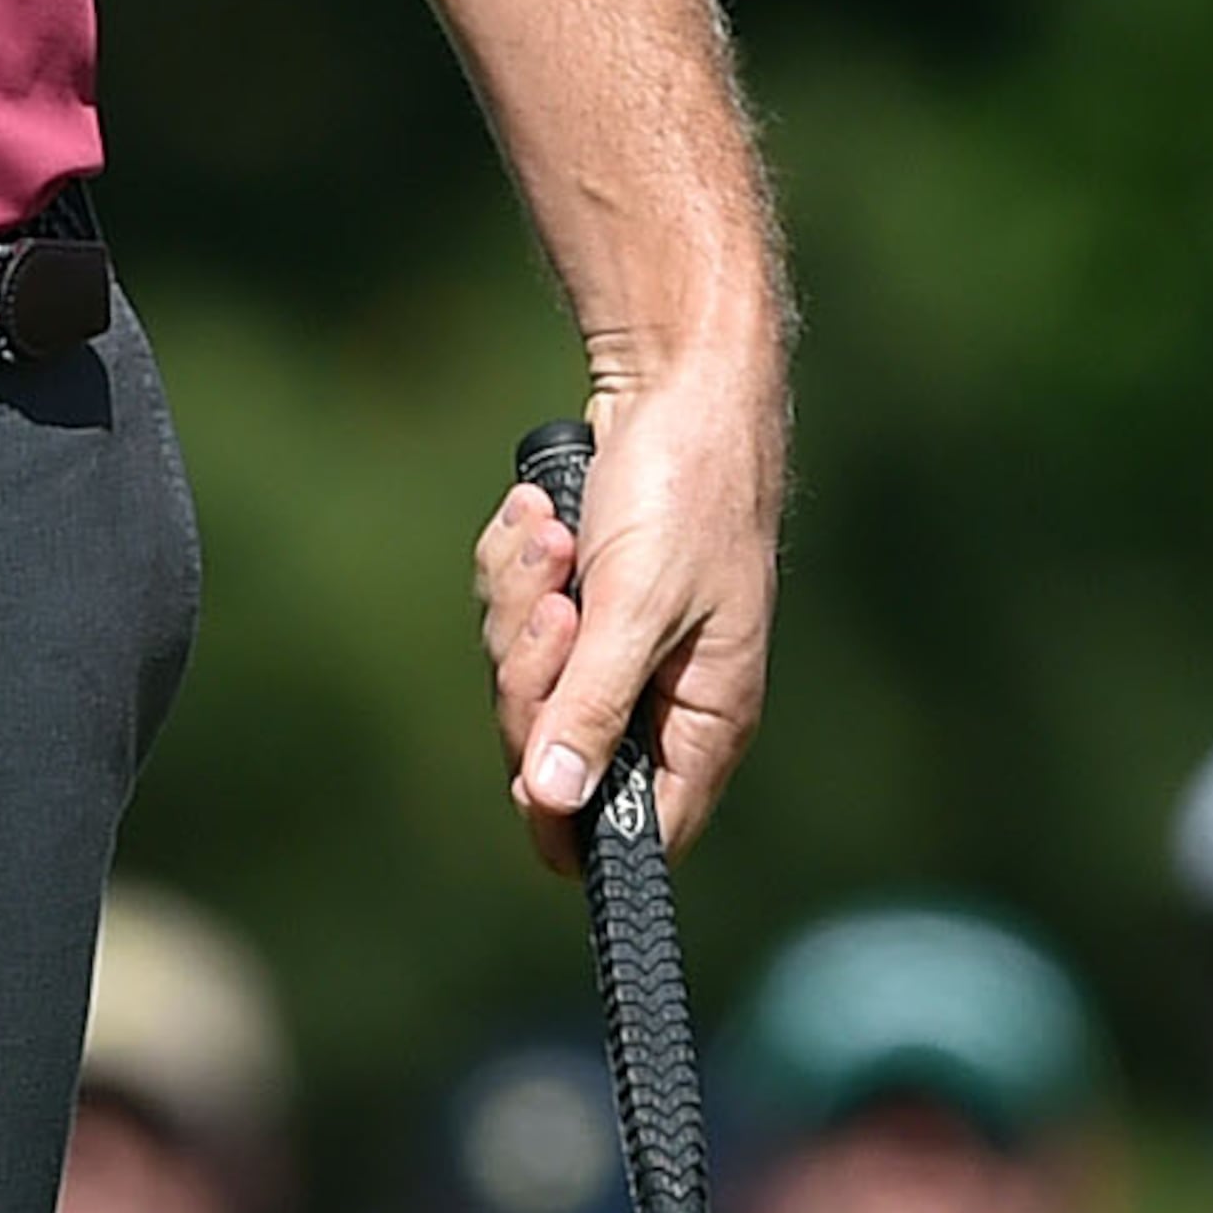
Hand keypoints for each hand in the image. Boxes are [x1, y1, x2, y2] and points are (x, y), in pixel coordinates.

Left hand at [476, 336, 781, 861]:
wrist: (676, 380)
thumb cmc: (686, 490)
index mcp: (703, 722)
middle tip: (560, 601)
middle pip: (549, 750)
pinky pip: (510, 615)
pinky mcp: (576, 599)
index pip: (634, 832)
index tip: (532, 760)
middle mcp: (658, 698)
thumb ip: (591, 706)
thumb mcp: (637, 605)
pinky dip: (513, 562)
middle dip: (532, 668)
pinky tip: (541, 510)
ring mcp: (611, 647)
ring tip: (555, 532)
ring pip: (519, 676)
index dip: (570, 814)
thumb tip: (553, 802)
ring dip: (520, 598)